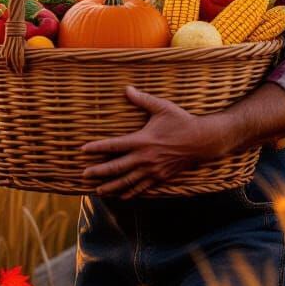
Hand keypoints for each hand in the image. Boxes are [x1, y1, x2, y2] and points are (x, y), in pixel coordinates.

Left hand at [79, 85, 236, 197]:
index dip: (97, 148)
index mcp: (142, 140)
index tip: (82, 150)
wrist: (202, 141)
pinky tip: (122, 197)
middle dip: (99, 172)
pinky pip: (143, 188)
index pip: (114, 145)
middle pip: (117, 167)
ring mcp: (153, 170)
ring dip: (112, 186)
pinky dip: (131, 193)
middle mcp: (145, 158)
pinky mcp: (161, 177)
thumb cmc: (181, 121)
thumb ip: (142, 99)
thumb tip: (126, 88)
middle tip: (84, 175)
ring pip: (128, 181)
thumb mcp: (161, 107)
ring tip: (98, 191)